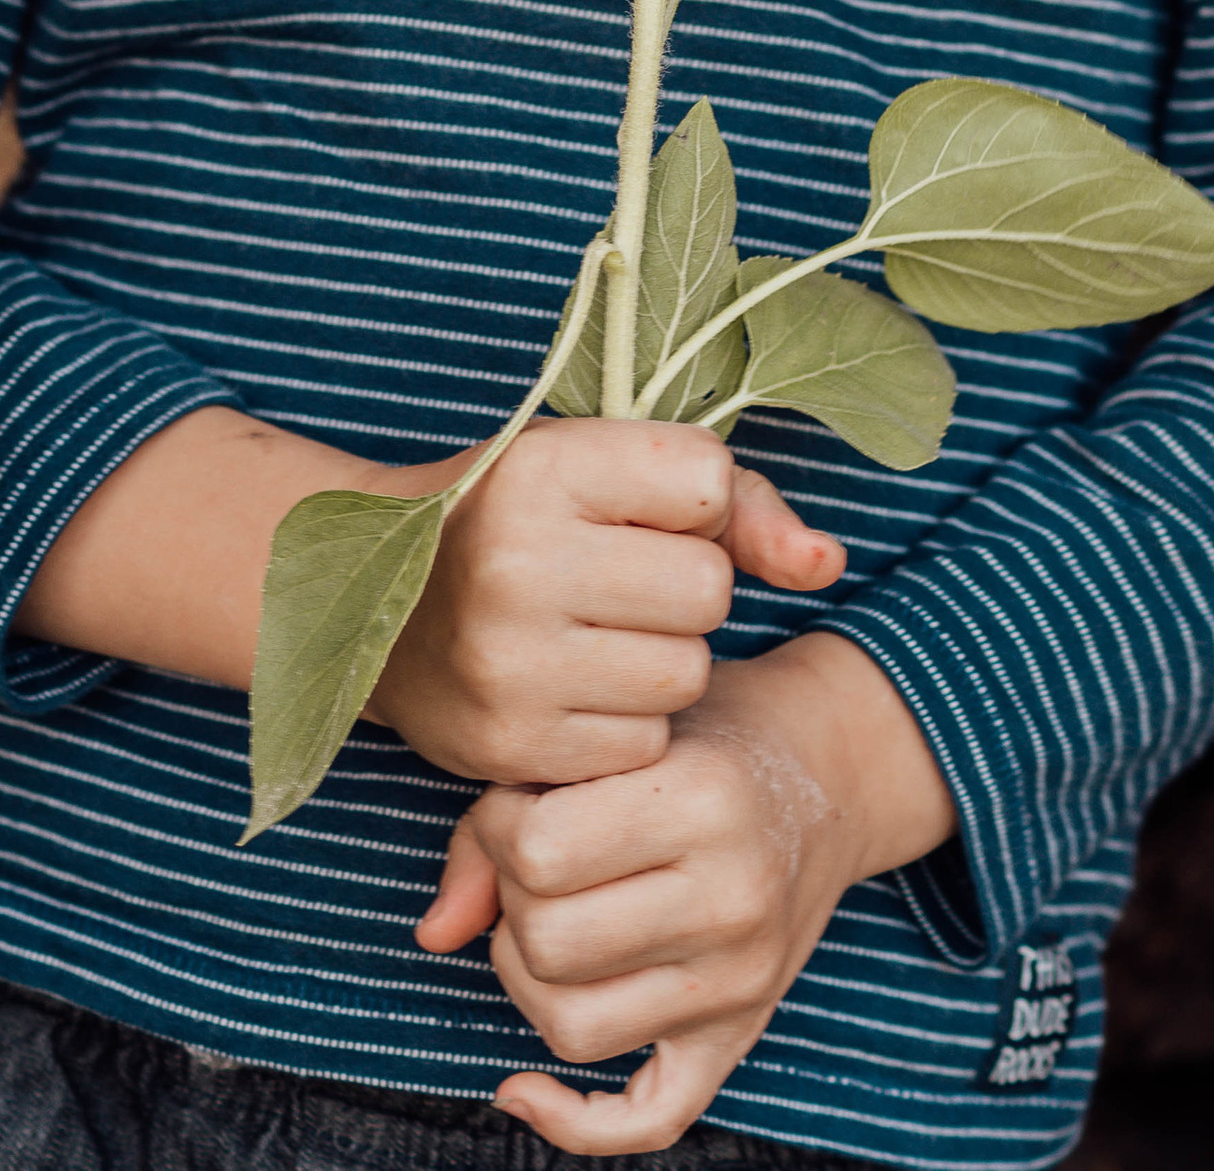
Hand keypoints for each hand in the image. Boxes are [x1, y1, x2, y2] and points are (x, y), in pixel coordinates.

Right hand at [371, 421, 840, 788]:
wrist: (384, 614)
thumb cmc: (523, 523)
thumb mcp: (607, 471)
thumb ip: (737, 506)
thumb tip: (830, 567)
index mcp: (545, 466)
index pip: (709, 484)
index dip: (691, 508)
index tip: (636, 513)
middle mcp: (520, 558)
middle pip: (708, 591)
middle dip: (683, 594)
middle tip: (617, 586)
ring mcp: (509, 658)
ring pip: (685, 675)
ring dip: (661, 664)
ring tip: (596, 638)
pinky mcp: (509, 744)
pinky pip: (641, 746)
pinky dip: (625, 725)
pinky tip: (576, 692)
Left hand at [416, 630, 956, 1155]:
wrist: (826, 771)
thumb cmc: (700, 736)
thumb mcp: (616, 733)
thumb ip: (504, 813)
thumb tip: (433, 933)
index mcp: (702, 799)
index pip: (537, 852)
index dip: (503, 826)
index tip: (527, 803)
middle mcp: (732, 898)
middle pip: (547, 944)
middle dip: (514, 901)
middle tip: (540, 860)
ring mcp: (741, 980)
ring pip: (572, 1028)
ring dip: (528, 980)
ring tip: (549, 924)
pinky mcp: (739, 1034)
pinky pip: (647, 1119)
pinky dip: (572, 1123)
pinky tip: (519, 1086)